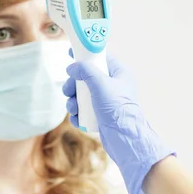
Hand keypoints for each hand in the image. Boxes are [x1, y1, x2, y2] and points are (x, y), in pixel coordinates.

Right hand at [63, 52, 173, 193]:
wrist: (124, 139)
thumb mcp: (100, 84)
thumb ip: (86, 70)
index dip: (85, 56)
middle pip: (87, 77)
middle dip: (75, 85)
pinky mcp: (102, 115)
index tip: (71, 54)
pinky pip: (85, 109)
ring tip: (73, 108)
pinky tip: (77, 118)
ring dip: (74, 101)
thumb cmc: (117, 110)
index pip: (101, 58)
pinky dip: (79, 113)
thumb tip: (73, 67)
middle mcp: (114, 86)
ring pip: (83, 95)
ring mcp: (107, 102)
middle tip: (68, 90)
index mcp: (120, 74)